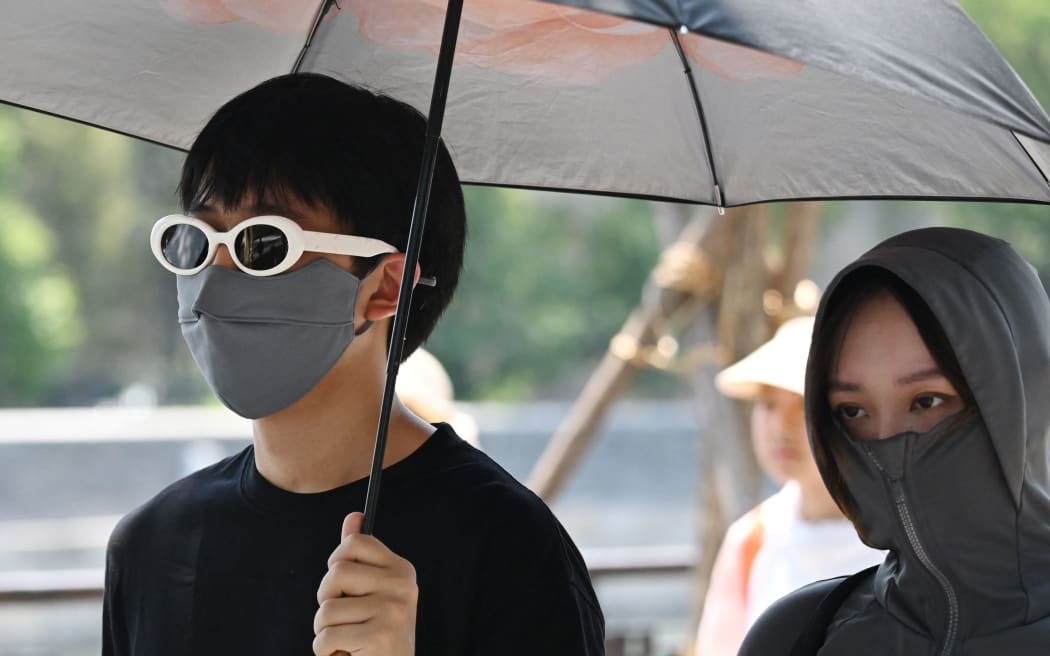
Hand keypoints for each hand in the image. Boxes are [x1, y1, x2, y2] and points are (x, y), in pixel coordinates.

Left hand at [313, 512, 417, 655]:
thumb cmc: (375, 634)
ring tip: (347, 639)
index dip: (338, 564)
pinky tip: (348, 653)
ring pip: (326, 609)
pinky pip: (325, 638)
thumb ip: (361, 556)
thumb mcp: (370, 591)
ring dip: (325, 631)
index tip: (345, 586)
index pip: (354, 543)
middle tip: (344, 619)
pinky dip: (326, 652)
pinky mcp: (380, 637)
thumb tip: (354, 517)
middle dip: (327, 600)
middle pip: (336, 572)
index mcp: (402, 570)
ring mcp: (393, 611)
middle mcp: (403, 586)